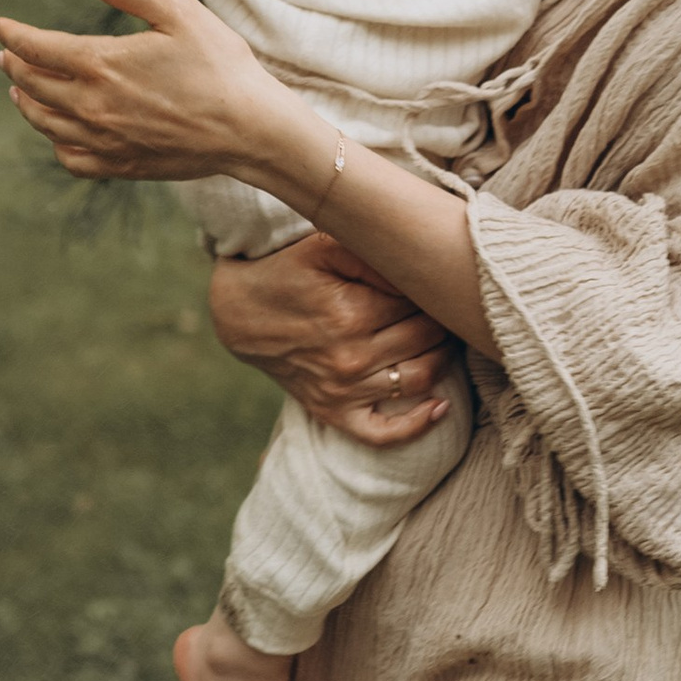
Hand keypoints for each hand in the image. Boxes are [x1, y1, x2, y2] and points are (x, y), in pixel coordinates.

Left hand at [0, 0, 298, 183]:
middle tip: (6, 54)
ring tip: (20, 90)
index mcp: (101, 63)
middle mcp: (92, 106)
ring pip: (45, 124)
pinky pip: (72, 159)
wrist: (251, 129)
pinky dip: (56, 143)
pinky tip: (58, 132)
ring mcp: (105, 140)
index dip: (12, 35)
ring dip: (26, 103)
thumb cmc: (220, 63)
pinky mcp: (122, 165)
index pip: (35, 48)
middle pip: (32, 85)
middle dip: (13, 66)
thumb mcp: (176, 11)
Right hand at [209, 236, 459, 443]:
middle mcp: (350, 357)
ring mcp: (343, 390)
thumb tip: (416, 262)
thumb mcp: (321, 246)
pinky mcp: (334, 412)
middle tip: (443, 303)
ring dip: (442, 357)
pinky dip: (418, 424)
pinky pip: (384, 433)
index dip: (429, 286)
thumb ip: (370, 251)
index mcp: (351, 313)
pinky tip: (441, 406)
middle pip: (426, 337)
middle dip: (441, 317)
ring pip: (419, 378)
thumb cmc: (285, 273)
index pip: (419, 301)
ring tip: (443, 337)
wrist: (238, 314)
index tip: (432, 277)